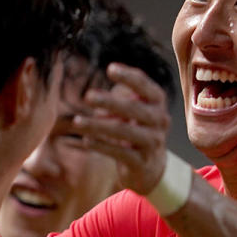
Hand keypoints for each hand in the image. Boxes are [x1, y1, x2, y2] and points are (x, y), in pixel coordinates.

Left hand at [73, 63, 169, 194]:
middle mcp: (160, 121)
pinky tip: (85, 140)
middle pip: (134, 109)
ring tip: (76, 121)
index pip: (146, 86)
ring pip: (124, 131)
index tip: (110, 68)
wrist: (149, 168)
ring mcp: (153, 143)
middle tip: (88, 96)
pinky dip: (101, 145)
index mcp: (157, 103)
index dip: (130, 77)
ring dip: (98, 125)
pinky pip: (119, 152)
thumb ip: (119, 98)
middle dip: (110, 102)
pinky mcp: (142, 162)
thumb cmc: (135, 130)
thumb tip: (97, 98)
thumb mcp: (131, 111)